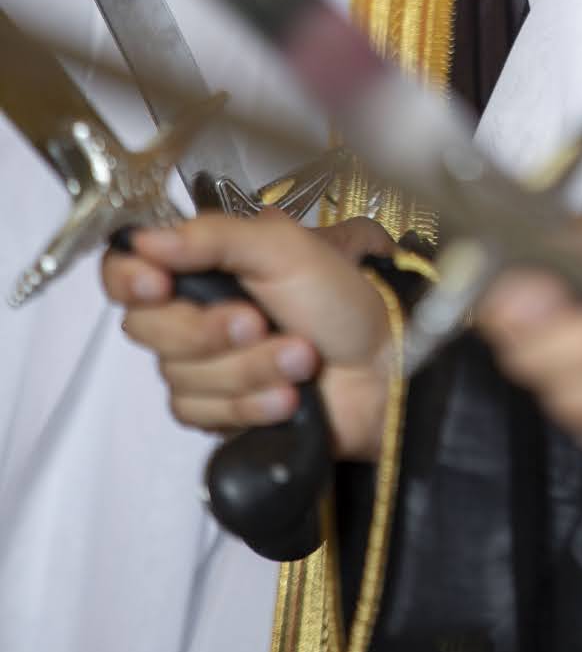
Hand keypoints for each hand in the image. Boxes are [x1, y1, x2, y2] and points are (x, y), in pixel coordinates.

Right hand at [102, 210, 397, 460]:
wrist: (384, 370)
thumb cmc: (345, 301)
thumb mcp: (284, 247)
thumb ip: (213, 236)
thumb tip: (145, 239)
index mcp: (207, 262)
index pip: (128, 268)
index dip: (131, 279)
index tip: (159, 285)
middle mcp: (197, 310)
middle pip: (148, 329)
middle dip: (211, 330)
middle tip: (261, 321)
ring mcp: (206, 364)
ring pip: (180, 377)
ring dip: (249, 369)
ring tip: (300, 358)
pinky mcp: (219, 410)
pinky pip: (201, 414)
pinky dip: (251, 404)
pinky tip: (288, 398)